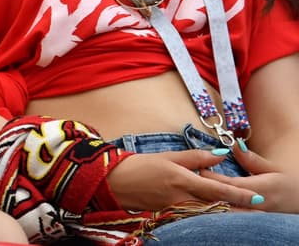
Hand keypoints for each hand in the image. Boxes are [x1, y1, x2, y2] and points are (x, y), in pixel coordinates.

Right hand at [106, 148, 262, 211]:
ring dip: (220, 209)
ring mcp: (175, 209)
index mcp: (182, 180)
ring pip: (206, 212)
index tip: (257, 198)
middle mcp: (181, 198)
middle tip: (251, 204)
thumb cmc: (139, 166)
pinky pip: (193, 215)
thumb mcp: (168, 157)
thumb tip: (220, 155)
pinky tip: (208, 207)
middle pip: (215, 206)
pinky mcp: (169, 216)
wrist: (113, 183)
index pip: (217, 190)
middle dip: (233, 206)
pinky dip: (203, 211)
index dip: (239, 195)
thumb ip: (195, 157)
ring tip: (233, 206)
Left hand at [201, 140, 297, 212]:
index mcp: (263, 190)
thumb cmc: (282, 180)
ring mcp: (256, 218)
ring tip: (194, 197)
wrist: (297, 199)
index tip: (200, 169)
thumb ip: (251, 159)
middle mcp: (259, 206)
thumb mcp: (270, 167)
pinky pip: (234, 220)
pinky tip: (206, 209)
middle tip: (192, 184)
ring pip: (230, 215)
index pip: (233, 186)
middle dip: (209, 195)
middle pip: (229, 203)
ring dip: (213, 207)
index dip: (215, 179)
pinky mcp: (252, 223)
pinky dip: (221, 215)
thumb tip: (236, 145)